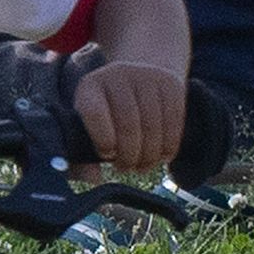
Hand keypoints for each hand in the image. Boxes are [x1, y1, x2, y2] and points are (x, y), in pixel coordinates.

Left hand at [65, 58, 185, 179]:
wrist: (138, 77)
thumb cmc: (106, 112)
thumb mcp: (86, 125)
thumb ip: (80, 156)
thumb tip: (94, 178)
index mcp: (90, 86)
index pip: (94, 112)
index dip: (102, 139)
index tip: (106, 155)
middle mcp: (117, 75)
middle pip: (128, 123)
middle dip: (129, 155)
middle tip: (126, 168)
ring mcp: (146, 76)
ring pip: (152, 125)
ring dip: (149, 155)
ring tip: (142, 167)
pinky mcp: (171, 84)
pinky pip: (174, 121)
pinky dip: (169, 145)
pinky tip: (162, 157)